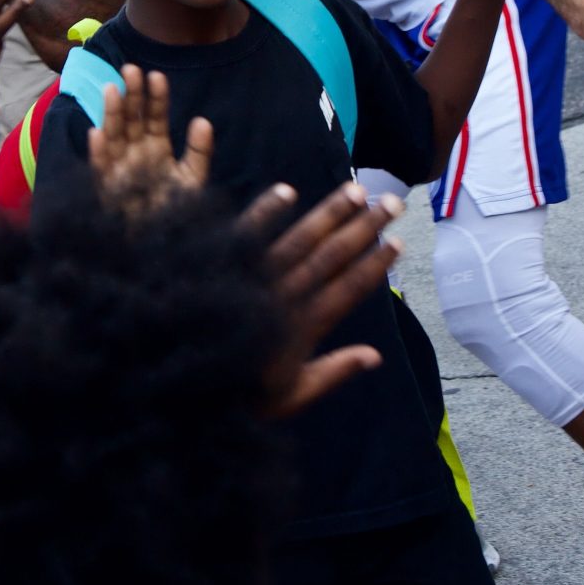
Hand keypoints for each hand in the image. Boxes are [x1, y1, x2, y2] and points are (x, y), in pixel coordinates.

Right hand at [88, 65, 214, 220]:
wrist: (162, 246)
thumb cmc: (176, 212)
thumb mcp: (193, 180)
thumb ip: (199, 151)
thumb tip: (202, 120)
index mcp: (156, 148)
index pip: (155, 117)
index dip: (156, 97)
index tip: (157, 76)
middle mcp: (135, 153)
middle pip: (131, 119)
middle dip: (131, 96)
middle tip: (131, 70)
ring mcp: (119, 169)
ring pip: (113, 135)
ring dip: (111, 113)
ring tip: (113, 89)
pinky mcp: (106, 188)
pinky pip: (100, 169)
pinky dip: (97, 152)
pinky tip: (97, 134)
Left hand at [243, 182, 403, 418]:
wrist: (184, 390)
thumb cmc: (240, 395)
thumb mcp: (291, 394)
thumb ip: (332, 372)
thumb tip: (375, 356)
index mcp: (304, 327)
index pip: (350, 288)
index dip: (376, 264)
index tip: (399, 242)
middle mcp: (285, 297)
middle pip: (333, 255)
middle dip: (366, 227)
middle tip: (393, 203)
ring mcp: (256, 278)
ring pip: (301, 239)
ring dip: (330, 213)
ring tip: (356, 189)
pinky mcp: (226, 266)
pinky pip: (248, 234)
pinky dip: (266, 212)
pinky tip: (288, 190)